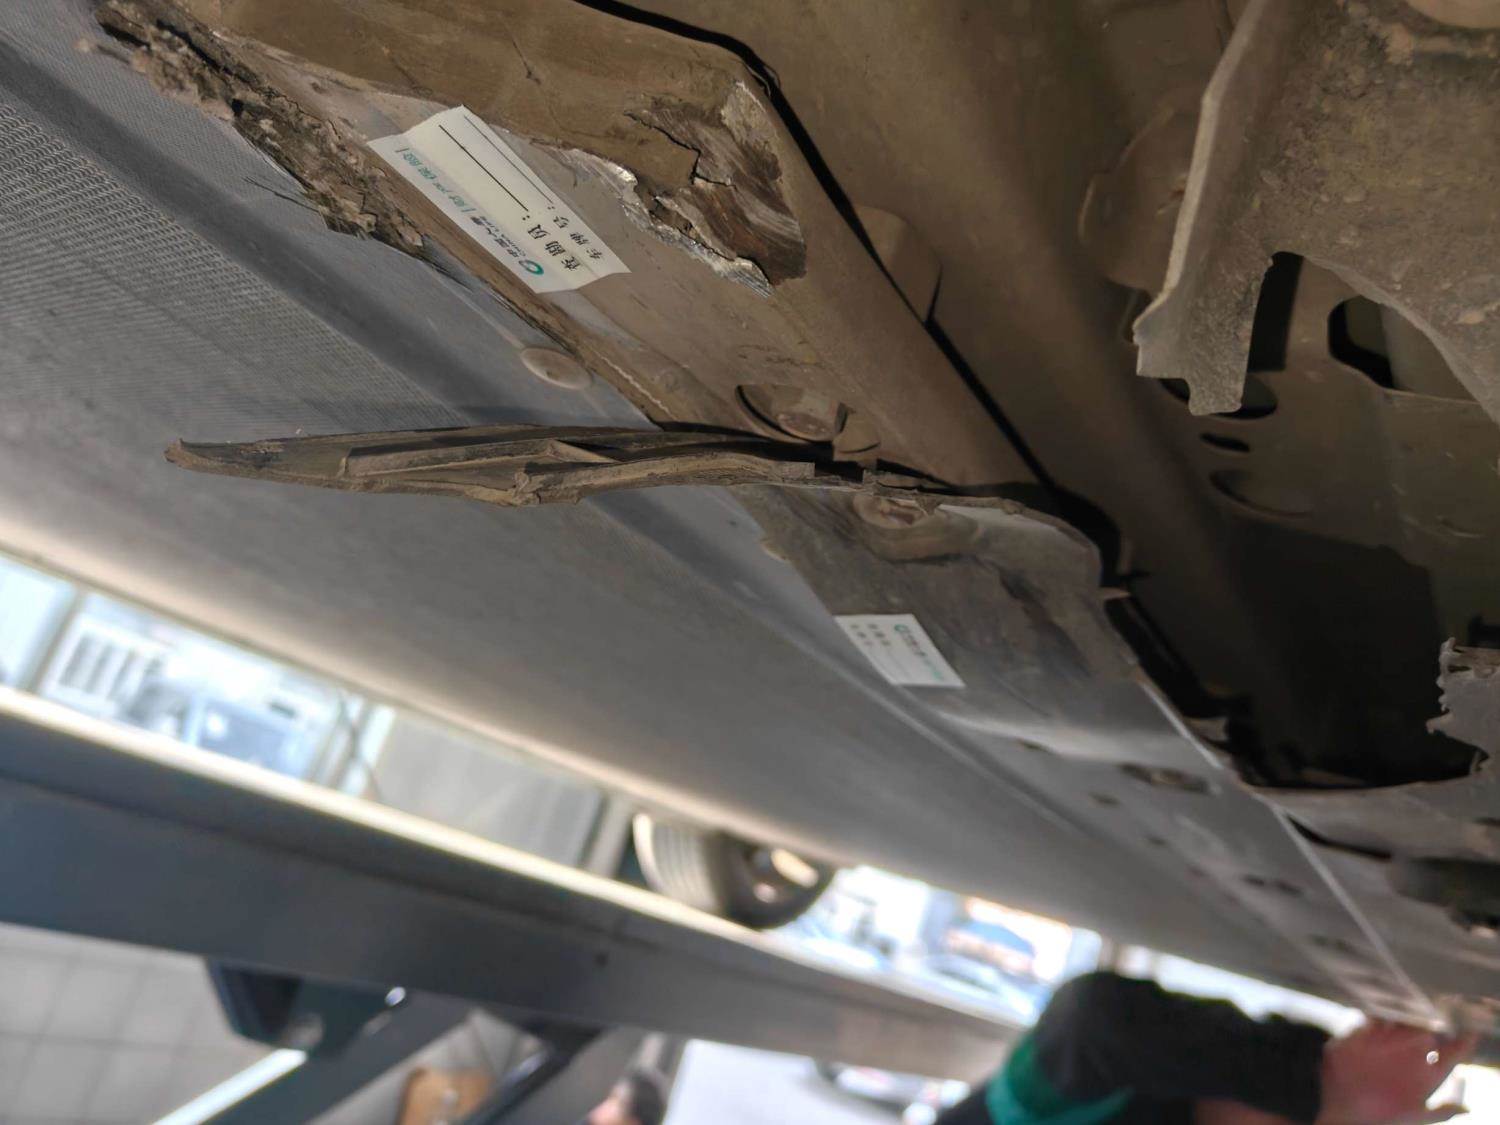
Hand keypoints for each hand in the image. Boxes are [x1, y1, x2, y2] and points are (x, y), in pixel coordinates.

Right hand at [1316, 1020, 1476, 1123]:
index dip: (1463, 1043)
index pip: (1452, 1054)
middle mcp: (1413, 1055)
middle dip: (1434, 1022)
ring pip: (1405, 1022)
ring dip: (1409, 1016)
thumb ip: (1439, 1112)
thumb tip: (1467, 1109)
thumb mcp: (1412, 1115)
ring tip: (1412, 1011)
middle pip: (1430, 1031)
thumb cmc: (1380, 1114)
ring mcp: (1391, 1042)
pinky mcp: (1368, 1033)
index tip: (1470, 1032)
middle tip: (1437, 1014)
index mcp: (1428, 1074)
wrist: (1341, 1105)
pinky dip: (1381, 1014)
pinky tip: (1385, 1017)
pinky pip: (1376, 1018)